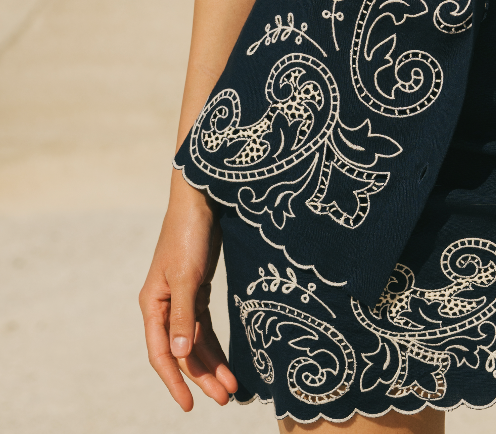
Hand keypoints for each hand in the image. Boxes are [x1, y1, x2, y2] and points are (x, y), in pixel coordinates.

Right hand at [139, 172, 237, 409]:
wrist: (201, 199)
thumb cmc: (189, 235)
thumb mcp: (187, 276)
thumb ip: (183, 316)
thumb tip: (179, 355)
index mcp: (153, 304)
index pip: (161, 353)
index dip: (174, 381)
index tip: (189, 406)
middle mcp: (164, 305)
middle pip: (182, 351)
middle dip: (202, 377)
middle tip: (224, 399)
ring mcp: (181, 298)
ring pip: (195, 341)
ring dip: (212, 364)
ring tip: (232, 388)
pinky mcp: (198, 290)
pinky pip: (204, 326)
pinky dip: (215, 344)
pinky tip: (228, 361)